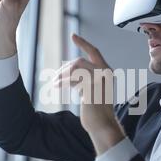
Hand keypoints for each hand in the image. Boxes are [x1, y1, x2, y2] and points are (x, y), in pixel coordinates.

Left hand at [53, 34, 125, 154]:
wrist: (102, 125)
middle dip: (64, 69)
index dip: (83, 43)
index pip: (94, 52)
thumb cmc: (95, 111)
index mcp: (106, 72)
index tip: (73, 36)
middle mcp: (105, 72)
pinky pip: (73, 77)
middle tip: (54, 79)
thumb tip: (69, 71)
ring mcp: (99, 77)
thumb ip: (84, 80)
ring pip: (75, 68)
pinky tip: (58, 87)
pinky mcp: (92, 84)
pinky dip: (64, 82)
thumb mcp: (90, 91)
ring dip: (62, 76)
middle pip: (79, 61)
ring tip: (54, 84)